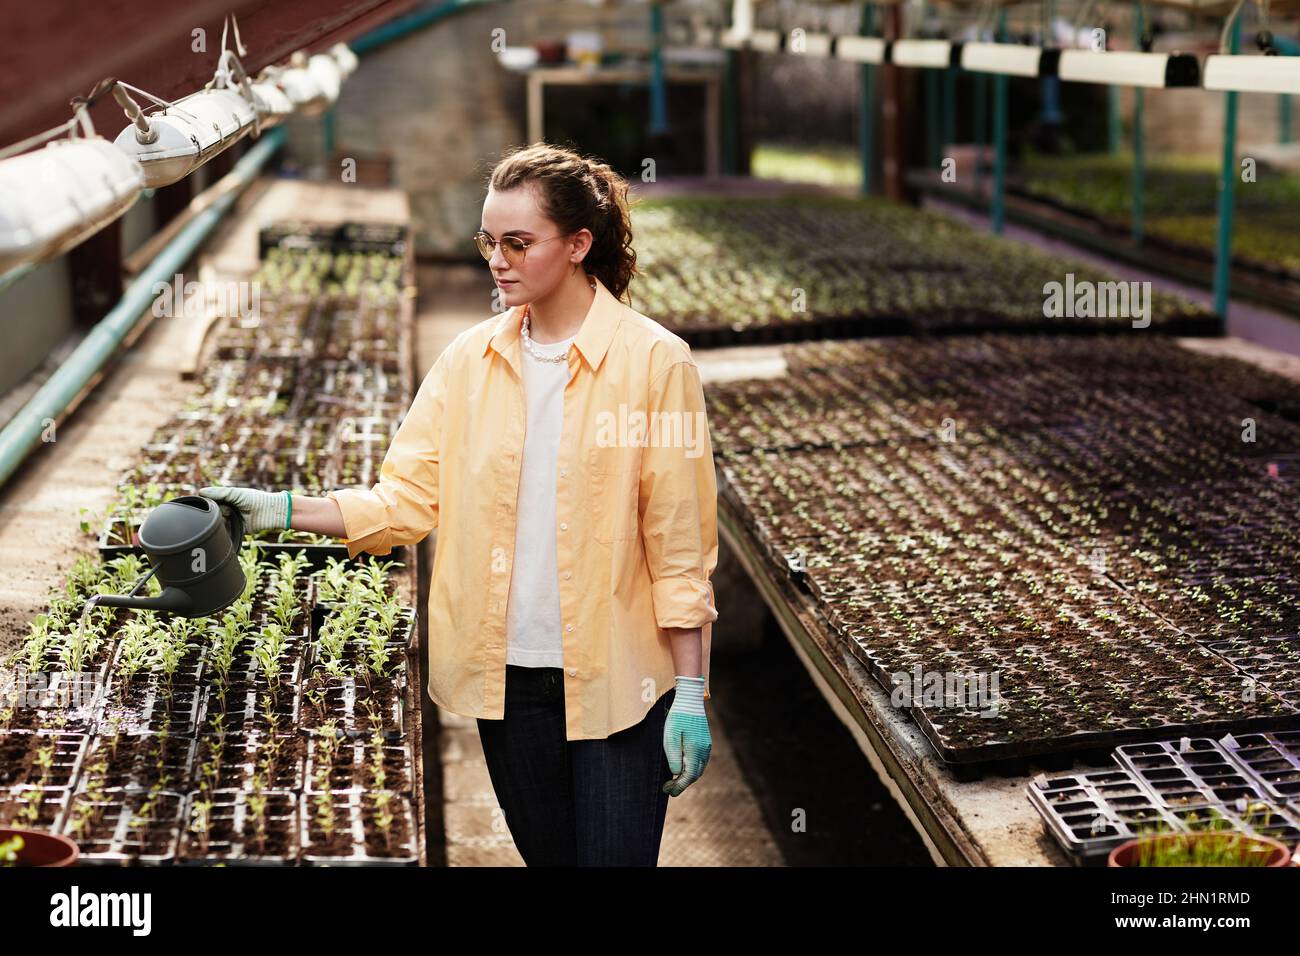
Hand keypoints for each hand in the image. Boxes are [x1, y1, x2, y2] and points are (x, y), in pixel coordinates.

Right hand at [199, 486, 289, 534]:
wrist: (272, 513)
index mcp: (225, 500)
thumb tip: (201, 492)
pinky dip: (224, 533)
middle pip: (212, 515)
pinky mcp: (236, 530)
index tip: (208, 505)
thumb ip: (220, 493)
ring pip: (217, 525)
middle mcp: (226, 510)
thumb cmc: (256, 499)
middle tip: (224, 512)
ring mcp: (231, 520)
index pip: (210, 502)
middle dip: (215, 515)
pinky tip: (225, 530)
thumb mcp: (237, 494)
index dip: (207, 504)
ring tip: (227, 520)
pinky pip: (226, 534)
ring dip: (219, 525)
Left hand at [662, 676, 710, 796]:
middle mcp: (704, 751)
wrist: (690, 700)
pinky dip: (692, 768)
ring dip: (687, 777)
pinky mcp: (706, 742)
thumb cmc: (677, 718)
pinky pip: (700, 761)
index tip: (668, 792)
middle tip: (667, 788)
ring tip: (673, 780)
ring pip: (698, 769)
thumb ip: (673, 757)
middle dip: (682, 784)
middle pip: (695, 775)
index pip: (688, 776)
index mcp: (695, 751)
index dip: (678, 786)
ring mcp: (707, 746)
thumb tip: (676, 772)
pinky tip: (682, 767)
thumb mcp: (670, 737)